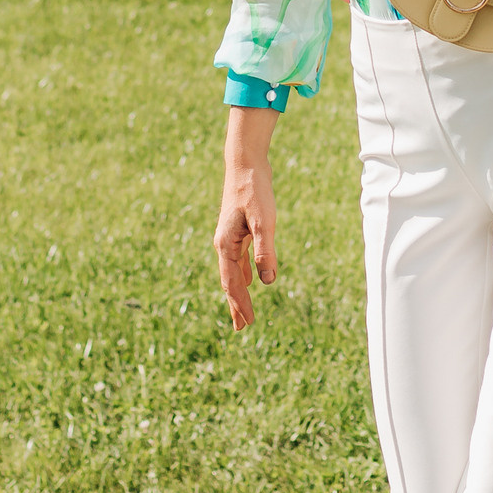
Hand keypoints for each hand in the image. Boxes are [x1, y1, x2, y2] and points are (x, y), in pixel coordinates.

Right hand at [215, 108, 280, 327]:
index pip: (232, 283)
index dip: (240, 303)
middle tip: (241, 329)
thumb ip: (265, 250)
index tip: (247, 324)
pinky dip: (242, 275)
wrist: (245, 164)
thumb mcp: (263, 221)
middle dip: (235, 304)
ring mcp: (230, 238)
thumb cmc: (254, 190)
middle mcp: (224, 244)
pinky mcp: (238, 231)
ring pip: (233, 272)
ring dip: (238, 292)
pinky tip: (249, 280)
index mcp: (226, 245)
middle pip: (229, 282)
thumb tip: (268, 281)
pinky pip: (238, 260)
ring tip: (242, 312)